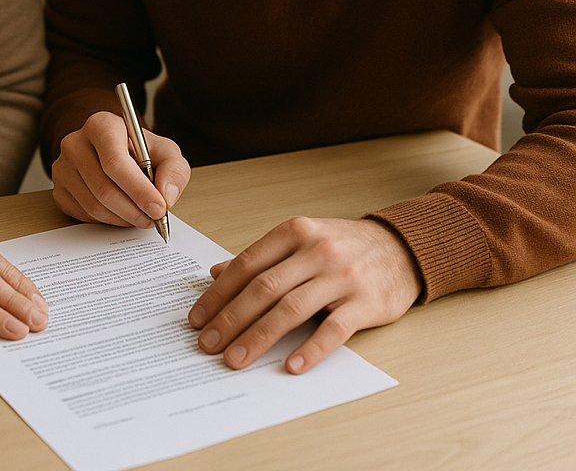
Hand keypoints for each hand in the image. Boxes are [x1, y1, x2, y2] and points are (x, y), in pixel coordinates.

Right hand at [51, 110, 189, 227]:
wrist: (118, 153)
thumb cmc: (141, 151)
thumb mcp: (165, 151)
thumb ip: (174, 169)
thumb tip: (166, 195)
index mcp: (100, 125)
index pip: (115, 162)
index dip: (138, 189)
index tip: (158, 207)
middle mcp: (75, 143)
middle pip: (103, 187)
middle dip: (133, 209)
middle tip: (154, 218)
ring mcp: (63, 168)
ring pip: (94, 205)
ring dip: (123, 218)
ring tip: (141, 216)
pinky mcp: (59, 190)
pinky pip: (84, 215)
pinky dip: (108, 220)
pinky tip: (122, 212)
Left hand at [188, 217, 421, 373]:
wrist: (401, 247)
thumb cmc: (343, 246)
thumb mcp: (300, 240)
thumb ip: (261, 258)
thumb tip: (216, 274)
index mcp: (293, 232)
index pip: (246, 265)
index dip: (218, 294)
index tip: (197, 318)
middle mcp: (315, 251)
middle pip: (263, 289)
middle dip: (230, 319)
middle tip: (208, 344)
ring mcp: (341, 277)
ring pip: (291, 309)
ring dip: (259, 337)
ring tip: (236, 359)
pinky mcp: (365, 303)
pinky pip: (333, 329)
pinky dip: (310, 349)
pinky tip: (290, 366)